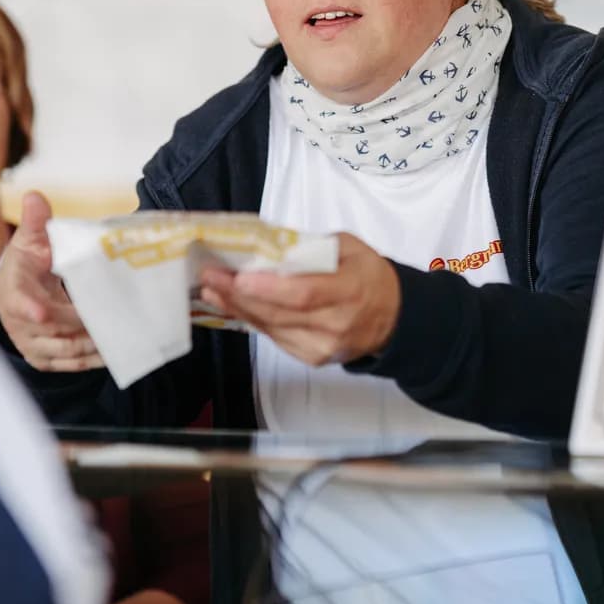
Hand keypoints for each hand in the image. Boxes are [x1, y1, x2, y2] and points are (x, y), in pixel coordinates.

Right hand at [0, 192, 101, 371]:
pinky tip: (118, 352)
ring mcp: (33, 345)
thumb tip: (35, 197)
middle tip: (114, 317)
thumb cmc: (25, 265)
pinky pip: (73, 365)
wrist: (16, 295)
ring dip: (95, 344)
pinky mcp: (46, 360)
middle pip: (54, 330)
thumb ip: (35, 222)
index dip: (30, 309)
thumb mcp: (28, 241)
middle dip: (83, 325)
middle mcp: (20, 324)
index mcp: (14, 292)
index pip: (20, 303)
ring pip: (67, 351)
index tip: (43, 312)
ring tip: (123, 334)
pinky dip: (95, 360)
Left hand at [197, 233, 399, 366]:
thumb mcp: (350, 248)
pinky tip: (232, 305)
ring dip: (237, 308)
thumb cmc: (368, 275)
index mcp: (351, 290)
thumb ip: (312, 247)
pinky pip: (275, 337)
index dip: (268, 288)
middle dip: (239, 295)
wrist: (393, 317)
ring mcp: (323, 346)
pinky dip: (252, 319)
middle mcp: (337, 324)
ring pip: (272, 328)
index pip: (304, 294)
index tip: (238, 277)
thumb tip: (267, 246)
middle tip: (210, 276)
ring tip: (211, 289)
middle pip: (280, 313)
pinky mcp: (312, 357)